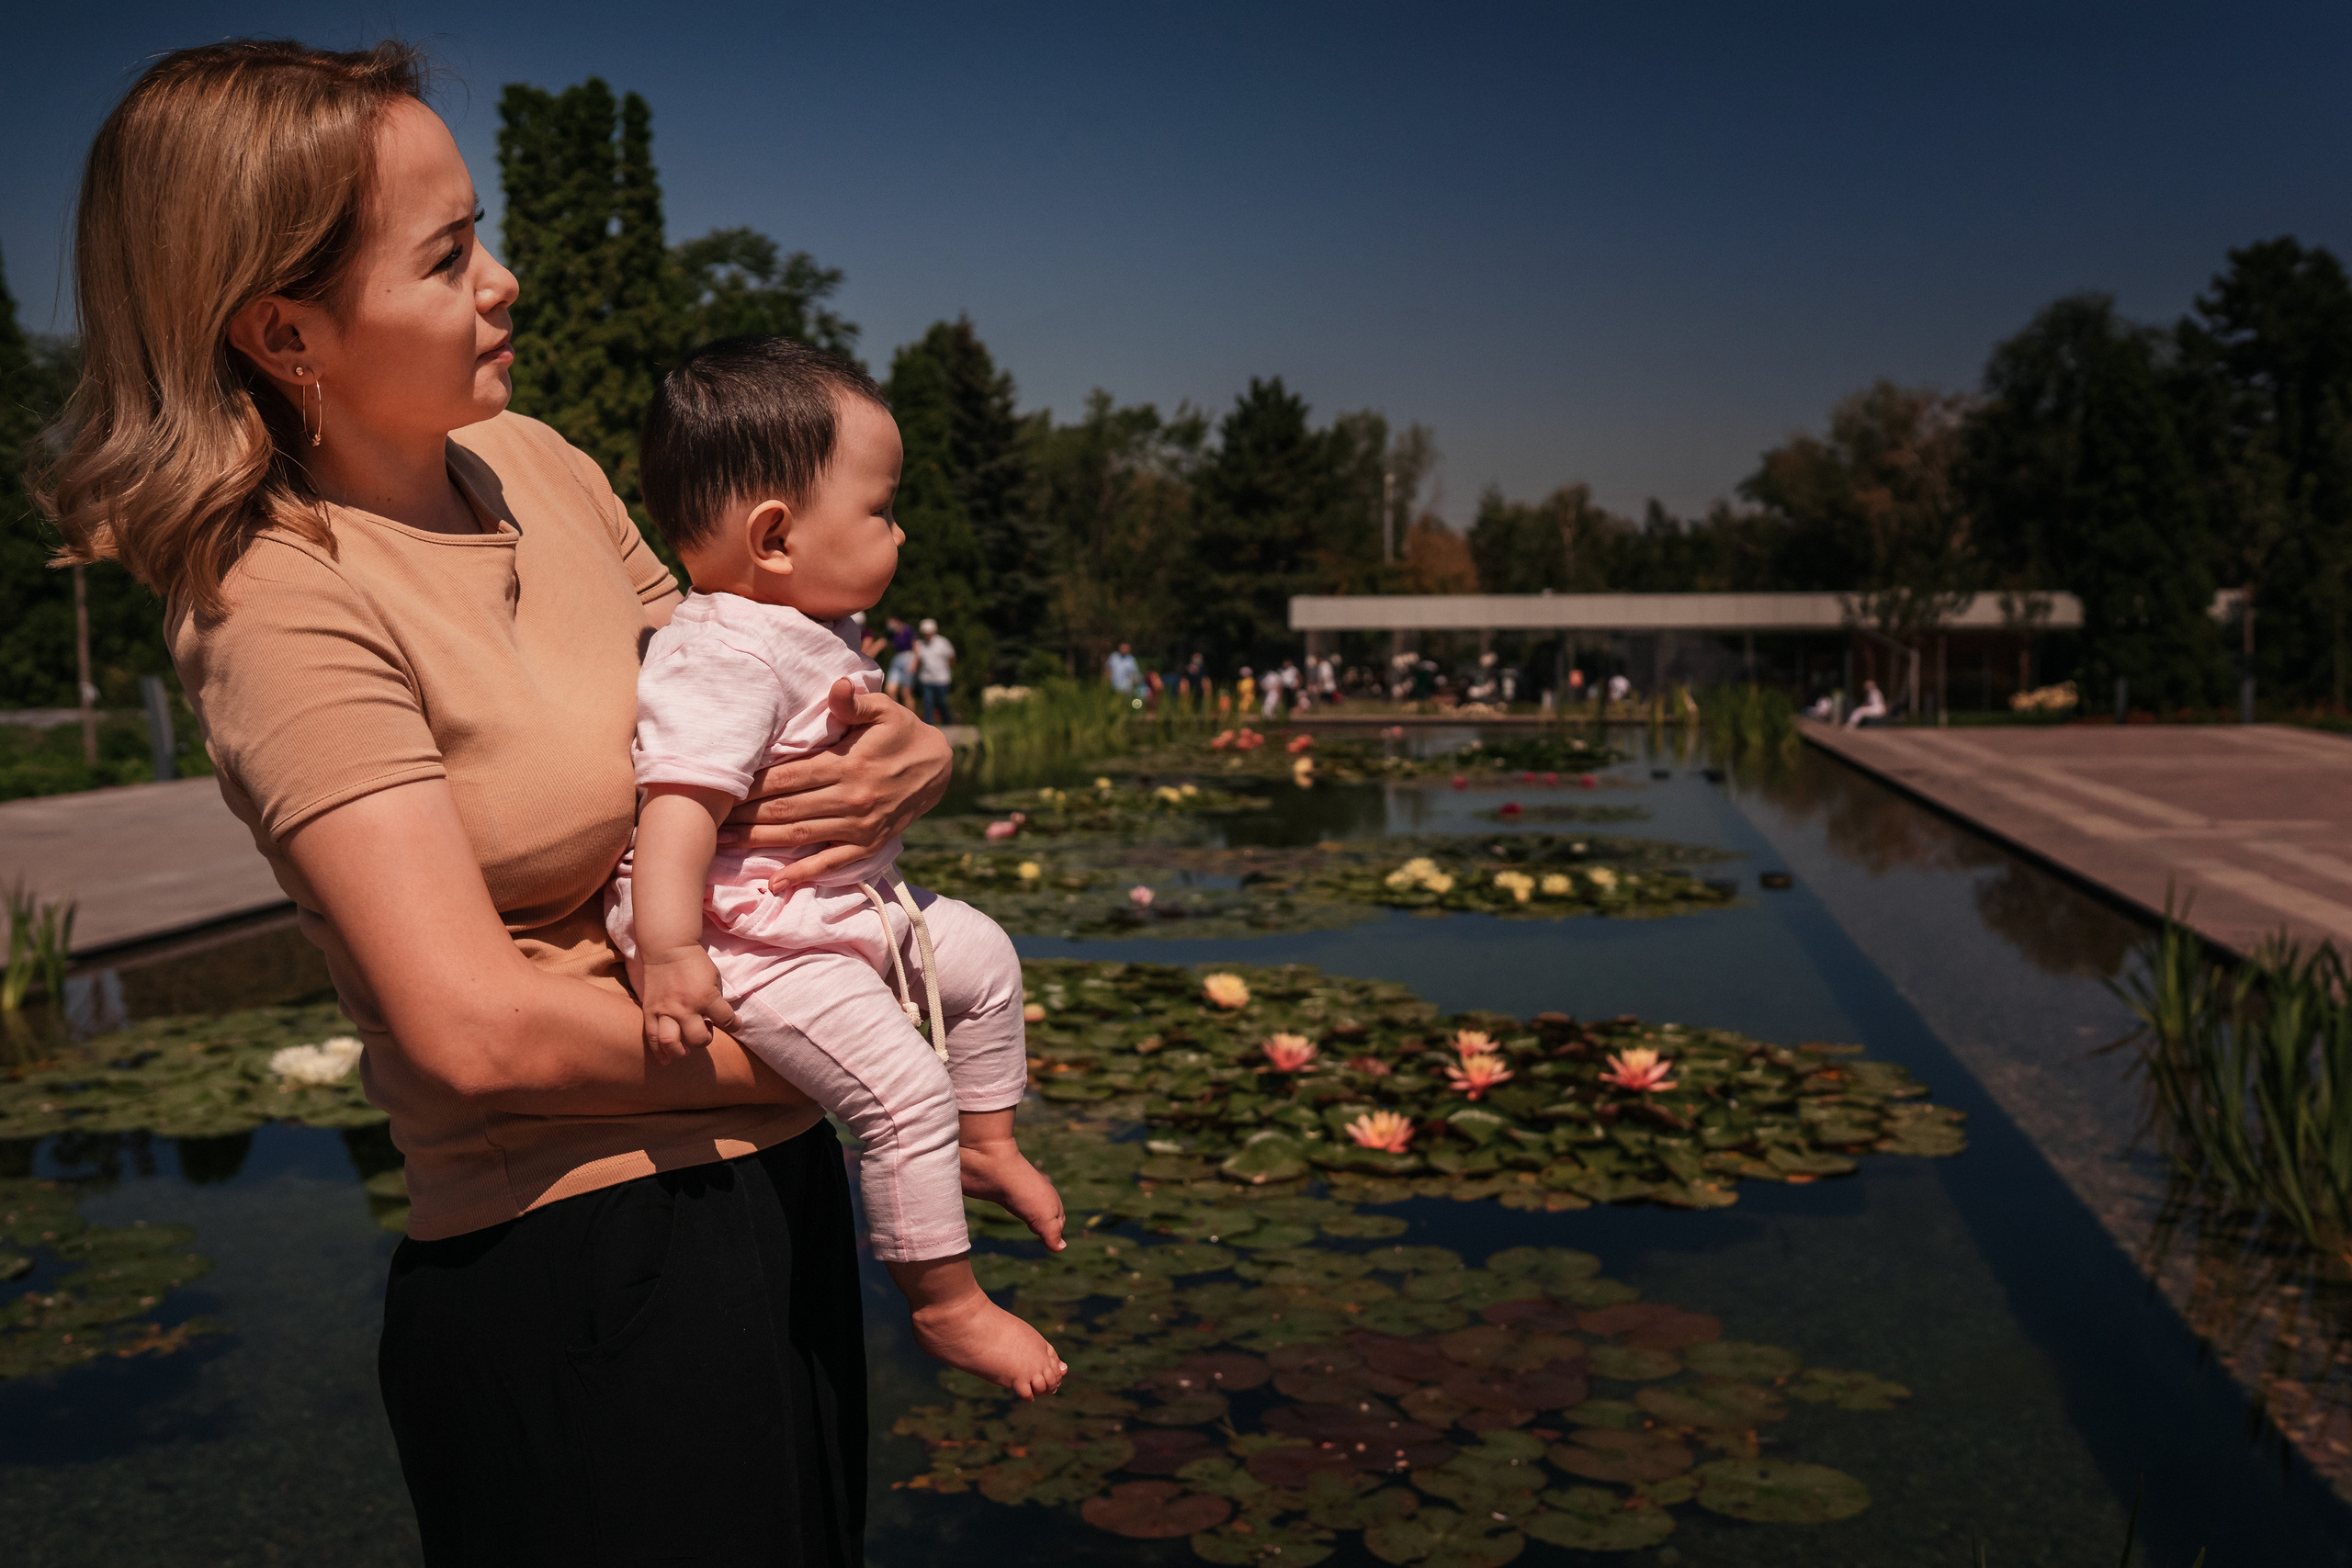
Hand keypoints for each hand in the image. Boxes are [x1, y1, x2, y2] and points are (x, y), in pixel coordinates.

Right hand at [638, 948, 738, 1063]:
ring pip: (671, 1043)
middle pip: (698, 1039)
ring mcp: (665, 1011)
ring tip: (686, 1048)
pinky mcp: (650, 1011)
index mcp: (706, 997)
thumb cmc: (695, 963)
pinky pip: (652, 1038)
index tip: (735, 1024)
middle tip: (706, 1031)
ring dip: (682, 1050)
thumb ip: (716, 1000)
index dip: (734, 1025)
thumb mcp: (714, 978)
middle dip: (706, 1039)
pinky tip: (667, 1059)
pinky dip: (659, 1052)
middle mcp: (685, 1007)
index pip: (726, 1021)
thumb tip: (718, 1019)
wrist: (667, 949)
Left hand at [714, 678, 952, 888]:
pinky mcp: (867, 844)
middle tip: (706, 820)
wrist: (941, 768)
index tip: (720, 788)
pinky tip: (775, 884)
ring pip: (798, 836)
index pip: (788, 777)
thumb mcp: (884, 709)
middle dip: (743, 816)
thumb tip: (837, 687)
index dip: (751, 785)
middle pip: (784, 809)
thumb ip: (855, 702)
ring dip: (758, 842)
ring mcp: (859, 826)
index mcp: (847, 765)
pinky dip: (802, 875)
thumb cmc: (901, 732)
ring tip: (722, 845)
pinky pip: (831, 863)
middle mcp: (850, 799)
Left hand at [961, 1138, 1066, 1252]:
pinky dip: (1002, 1216)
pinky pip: (1002, 1206)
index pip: (1057, 1223)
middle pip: (1042, 1216)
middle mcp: (1034, 1197)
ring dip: (1023, 1221)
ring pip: (1021, 1211)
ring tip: (1022, 1234)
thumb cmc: (1022, 1189)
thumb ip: (1052, 1232)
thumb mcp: (1043, 1215)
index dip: (1054, 1234)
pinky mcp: (995, 1193)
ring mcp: (1014, 1194)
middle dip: (1042, 1229)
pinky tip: (998, 1223)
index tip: (1050, 1247)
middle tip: (1040, 1242)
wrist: (990, 1165)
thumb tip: (1061, 1249)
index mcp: (1049, 1200)